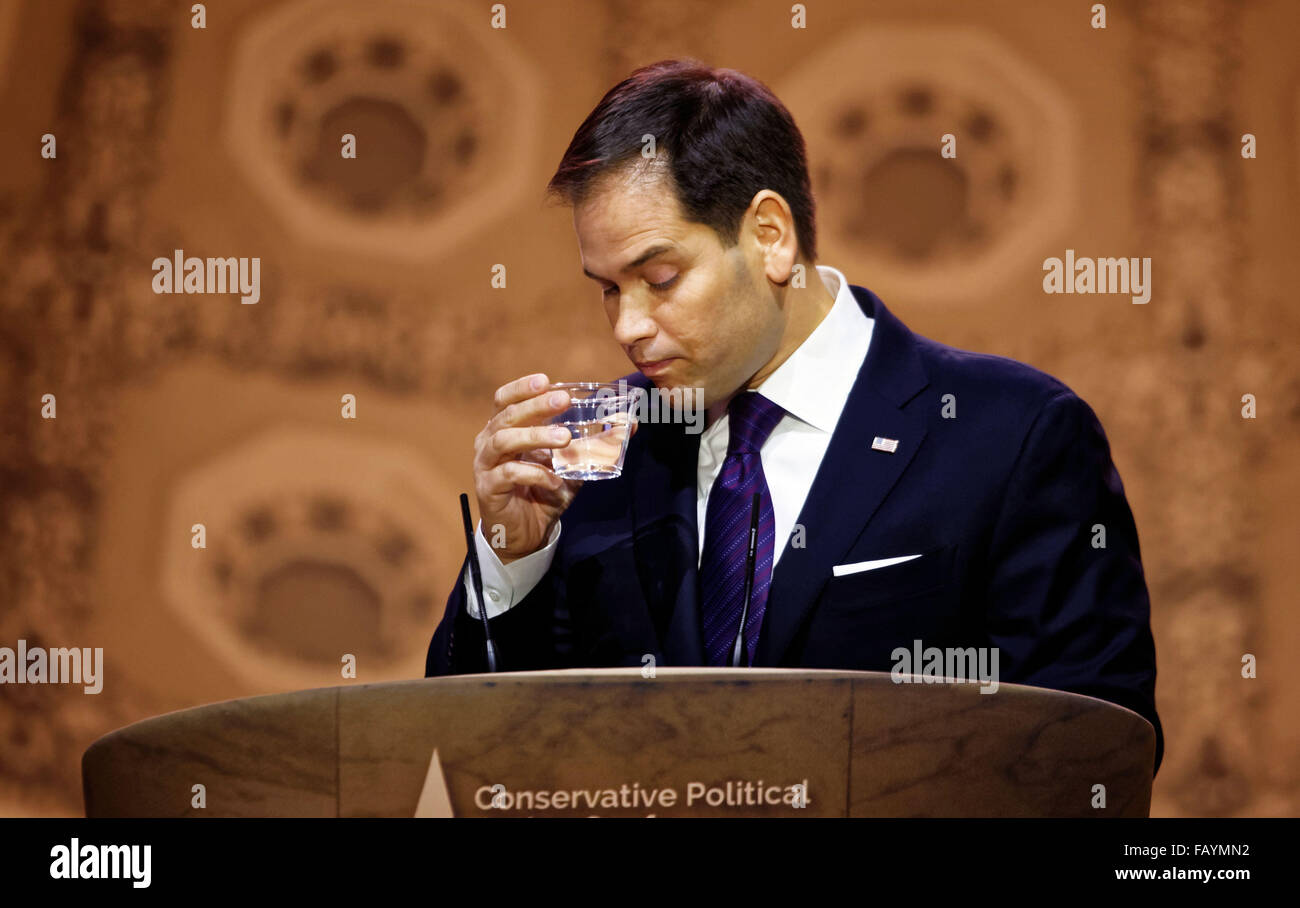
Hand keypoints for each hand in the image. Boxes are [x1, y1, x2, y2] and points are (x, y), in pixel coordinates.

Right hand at [474, 373, 581, 563]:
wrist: (526, 532)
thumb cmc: (544, 490)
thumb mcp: (571, 464)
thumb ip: (594, 444)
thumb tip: (630, 424)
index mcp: (504, 429)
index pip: (505, 399)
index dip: (522, 388)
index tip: (546, 381)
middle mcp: (489, 442)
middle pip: (507, 415)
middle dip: (535, 406)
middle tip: (562, 401)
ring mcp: (486, 465)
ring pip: (504, 441)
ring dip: (535, 436)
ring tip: (564, 438)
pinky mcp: (489, 488)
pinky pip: (510, 474)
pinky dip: (535, 474)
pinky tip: (555, 480)